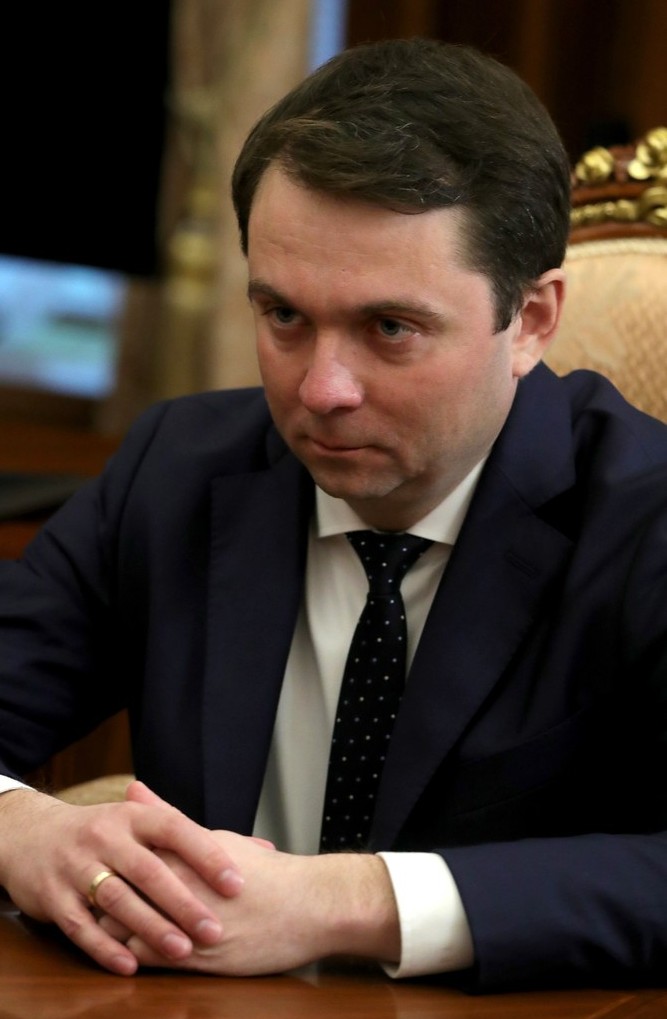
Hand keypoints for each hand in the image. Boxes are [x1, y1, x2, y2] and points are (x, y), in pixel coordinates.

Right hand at [0, 781, 242, 975]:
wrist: (34, 836)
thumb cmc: (107, 834)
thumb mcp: (146, 824)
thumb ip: (198, 838)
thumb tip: (264, 849)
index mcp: (135, 816)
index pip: (176, 830)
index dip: (206, 855)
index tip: (237, 882)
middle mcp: (106, 836)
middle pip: (149, 870)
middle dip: (183, 901)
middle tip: (216, 929)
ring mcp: (78, 866)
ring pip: (118, 899)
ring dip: (150, 927)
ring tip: (182, 950)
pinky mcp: (54, 897)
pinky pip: (82, 925)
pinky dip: (106, 948)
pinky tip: (132, 965)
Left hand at [113, 830, 400, 975]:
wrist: (307, 908)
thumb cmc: (265, 871)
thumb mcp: (215, 837)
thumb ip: (167, 816)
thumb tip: (134, 789)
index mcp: (179, 854)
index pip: (119, 859)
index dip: (101, 862)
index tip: (95, 861)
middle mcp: (177, 888)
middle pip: (114, 894)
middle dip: (99, 897)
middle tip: (94, 893)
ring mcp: (184, 926)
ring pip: (125, 931)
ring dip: (114, 929)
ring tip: (109, 923)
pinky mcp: (194, 960)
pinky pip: (147, 960)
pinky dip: (133, 956)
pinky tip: (132, 951)